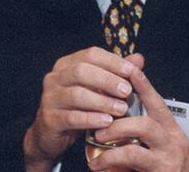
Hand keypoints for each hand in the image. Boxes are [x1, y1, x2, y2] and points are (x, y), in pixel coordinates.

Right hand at [23, 47, 144, 171]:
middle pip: (81, 71)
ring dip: (102, 101)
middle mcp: (55, 78)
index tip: (132, 71)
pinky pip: (72, 117)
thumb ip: (116, 74)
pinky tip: (107, 122)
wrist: (52, 134)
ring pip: (76, 95)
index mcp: (67, 64)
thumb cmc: (79, 107)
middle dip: (107, 80)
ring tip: (121, 109)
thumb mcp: (97, 89)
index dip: (112, 61)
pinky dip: (91, 119)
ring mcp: (49, 98)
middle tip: (127, 91)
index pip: (91, 55)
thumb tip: (138, 59)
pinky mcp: (50, 118)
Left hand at [88, 66, 188, 171]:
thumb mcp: (163, 143)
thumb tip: (124, 107)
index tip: (131, 69)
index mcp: (172, 132)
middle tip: (100, 128)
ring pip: (134, 152)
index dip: (144, 86)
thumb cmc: (172, 167)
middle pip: (145, 125)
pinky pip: (129, 168)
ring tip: (97, 146)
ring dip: (110, 150)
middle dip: (118, 125)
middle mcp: (172, 145)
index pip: (157, 103)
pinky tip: (97, 166)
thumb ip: (145, 126)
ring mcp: (166, 163)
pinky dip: (109, 166)